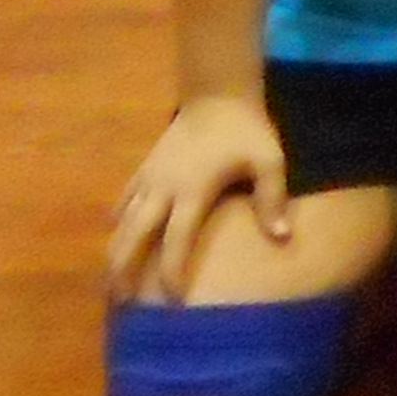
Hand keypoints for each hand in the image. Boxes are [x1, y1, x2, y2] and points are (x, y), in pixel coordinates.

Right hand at [106, 90, 288, 300]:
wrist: (218, 92)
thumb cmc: (246, 130)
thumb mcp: (268, 160)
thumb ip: (272, 199)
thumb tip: (283, 238)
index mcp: (192, 191)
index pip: (176, 241)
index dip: (170, 272)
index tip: (170, 301)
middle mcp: (162, 189)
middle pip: (133, 237)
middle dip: (124, 270)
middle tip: (122, 303)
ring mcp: (149, 178)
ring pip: (122, 222)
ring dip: (115, 251)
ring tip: (113, 281)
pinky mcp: (143, 167)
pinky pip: (123, 200)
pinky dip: (118, 221)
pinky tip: (117, 235)